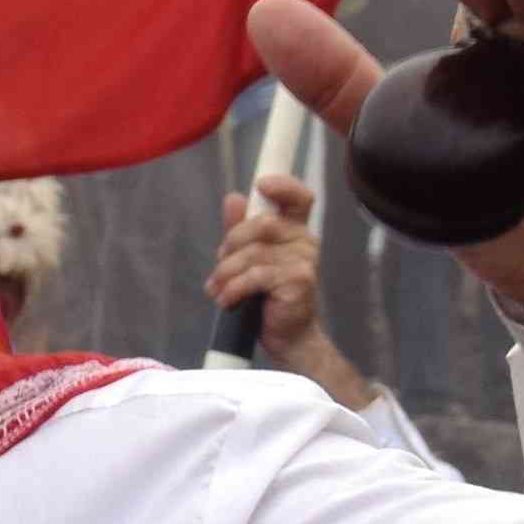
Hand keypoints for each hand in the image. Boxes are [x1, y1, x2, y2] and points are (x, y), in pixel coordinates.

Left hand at [208, 171, 366, 405]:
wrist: (288, 338)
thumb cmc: (268, 298)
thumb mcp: (250, 260)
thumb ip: (242, 229)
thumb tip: (233, 198)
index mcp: (296, 231)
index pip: (299, 197)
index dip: (283, 185)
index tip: (261, 186)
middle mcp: (305, 241)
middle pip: (262, 224)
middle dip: (231, 244)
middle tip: (219, 267)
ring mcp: (304, 260)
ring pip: (254, 252)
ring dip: (227, 272)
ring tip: (218, 289)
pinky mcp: (298, 281)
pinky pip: (256, 275)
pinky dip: (234, 288)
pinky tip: (227, 301)